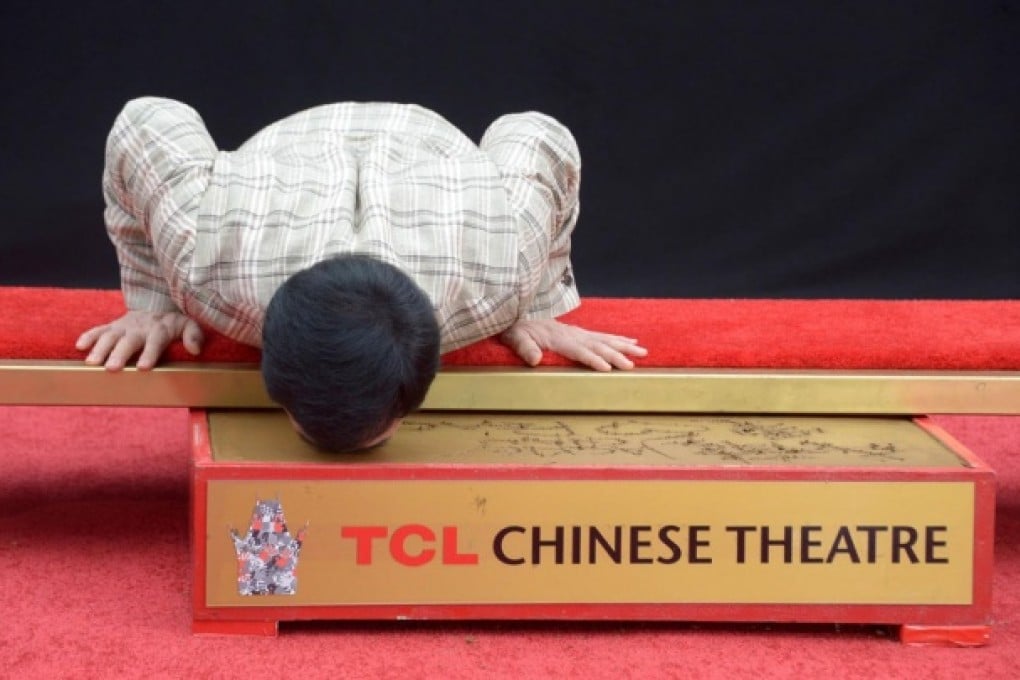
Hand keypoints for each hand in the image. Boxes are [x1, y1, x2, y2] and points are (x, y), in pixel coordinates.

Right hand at [75, 310, 203, 370]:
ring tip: (92, 363)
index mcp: (159, 329)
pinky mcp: (112, 326)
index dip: (150, 354)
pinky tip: (79, 346)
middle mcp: (139, 327)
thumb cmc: (173, 322)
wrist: (157, 304)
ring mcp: (124, 326)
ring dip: (100, 348)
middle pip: (128, 341)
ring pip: (110, 336)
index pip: (155, 342)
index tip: (144, 367)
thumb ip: (194, 335)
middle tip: (111, 369)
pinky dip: (88, 336)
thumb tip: (196, 349)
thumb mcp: (189, 324)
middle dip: (119, 354)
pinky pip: (98, 329)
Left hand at [499, 318, 647, 370]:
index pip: (579, 350)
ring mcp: (578, 332)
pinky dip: (619, 339)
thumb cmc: (515, 329)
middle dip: (616, 355)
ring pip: (605, 339)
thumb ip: (524, 348)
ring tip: (642, 352)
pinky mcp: (580, 332)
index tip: (608, 368)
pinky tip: (632, 342)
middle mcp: (572, 334)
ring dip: (624, 346)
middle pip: (598, 345)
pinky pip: (603, 336)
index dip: (593, 359)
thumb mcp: (515, 338)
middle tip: (632, 365)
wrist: (517, 314)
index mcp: (558, 338)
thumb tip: (534, 359)